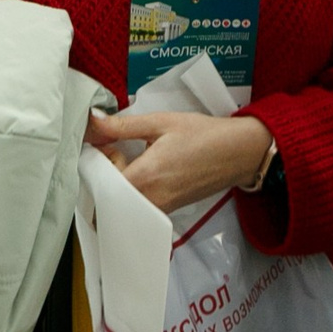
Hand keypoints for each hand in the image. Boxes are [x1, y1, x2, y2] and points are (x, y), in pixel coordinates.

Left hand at [84, 110, 272, 214]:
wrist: (239, 153)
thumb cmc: (204, 136)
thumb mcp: (161, 122)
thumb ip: (123, 125)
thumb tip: (93, 121)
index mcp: (146, 176)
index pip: (101, 182)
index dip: (98, 163)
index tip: (109, 145)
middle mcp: (151, 199)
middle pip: (108, 197)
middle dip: (105, 175)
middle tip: (116, 151)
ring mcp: (160, 208)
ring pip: (122, 205)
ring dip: (118, 183)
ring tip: (130, 159)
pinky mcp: (168, 210)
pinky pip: (138, 206)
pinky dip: (132, 190)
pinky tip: (143, 169)